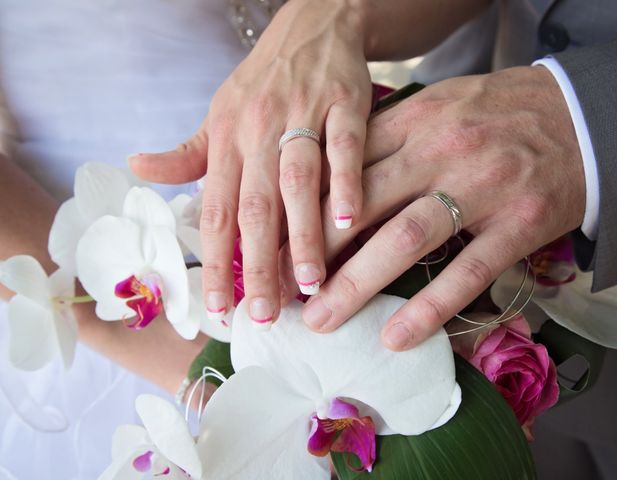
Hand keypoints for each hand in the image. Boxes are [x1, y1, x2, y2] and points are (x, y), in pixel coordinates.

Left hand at [130, 0, 371, 324]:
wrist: (313, 23)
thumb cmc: (263, 80)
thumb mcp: (219, 112)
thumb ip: (187, 151)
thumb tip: (138, 167)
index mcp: (226, 139)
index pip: (214, 210)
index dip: (214, 261)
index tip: (218, 307)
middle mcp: (258, 130)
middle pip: (254, 206)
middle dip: (257, 264)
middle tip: (262, 312)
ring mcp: (302, 114)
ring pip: (297, 182)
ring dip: (304, 235)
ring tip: (309, 284)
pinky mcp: (344, 102)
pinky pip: (344, 146)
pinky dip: (346, 182)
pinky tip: (348, 221)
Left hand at [301, 66, 585, 350]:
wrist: (577, 115)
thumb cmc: (495, 113)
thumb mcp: (436, 107)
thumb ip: (386, 138)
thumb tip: (330, 183)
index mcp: (414, 121)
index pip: (344, 169)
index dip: (303, 211)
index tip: (275, 244)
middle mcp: (440, 152)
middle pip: (362, 205)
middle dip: (313, 252)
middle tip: (281, 290)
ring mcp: (480, 189)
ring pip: (405, 240)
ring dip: (357, 285)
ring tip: (321, 320)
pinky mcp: (517, 225)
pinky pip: (467, 271)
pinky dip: (429, 308)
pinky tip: (395, 338)